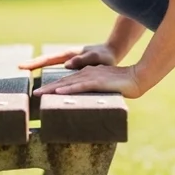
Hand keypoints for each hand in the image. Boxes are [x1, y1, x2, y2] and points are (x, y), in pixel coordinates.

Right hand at [19, 43, 116, 70]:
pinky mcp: (71, 66)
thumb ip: (84, 59)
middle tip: (18, 69)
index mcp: (69, 55)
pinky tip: (44, 81)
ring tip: (26, 76)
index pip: (48, 59)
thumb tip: (67, 65)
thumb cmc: (105, 55)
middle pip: (45, 60)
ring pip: (49, 65)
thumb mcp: (97, 57)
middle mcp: (66, 57)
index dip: (35, 63)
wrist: (112, 52)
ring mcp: (68, 61)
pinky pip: (56, 70)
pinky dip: (47, 73)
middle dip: (32, 64)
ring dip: (37, 69)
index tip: (22, 66)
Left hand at [31, 64, 147, 98]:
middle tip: (35, 94)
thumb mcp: (107, 88)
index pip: (69, 81)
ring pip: (69, 83)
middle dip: (48, 88)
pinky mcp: (98, 82)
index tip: (43, 93)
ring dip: (53, 89)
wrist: (139, 77)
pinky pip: (80, 86)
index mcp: (90, 74)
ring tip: (40, 94)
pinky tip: (58, 93)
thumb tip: (90, 102)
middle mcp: (88, 73)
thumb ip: (97, 91)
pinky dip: (68, 89)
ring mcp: (93, 76)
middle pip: (64, 81)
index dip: (55, 87)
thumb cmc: (125, 85)